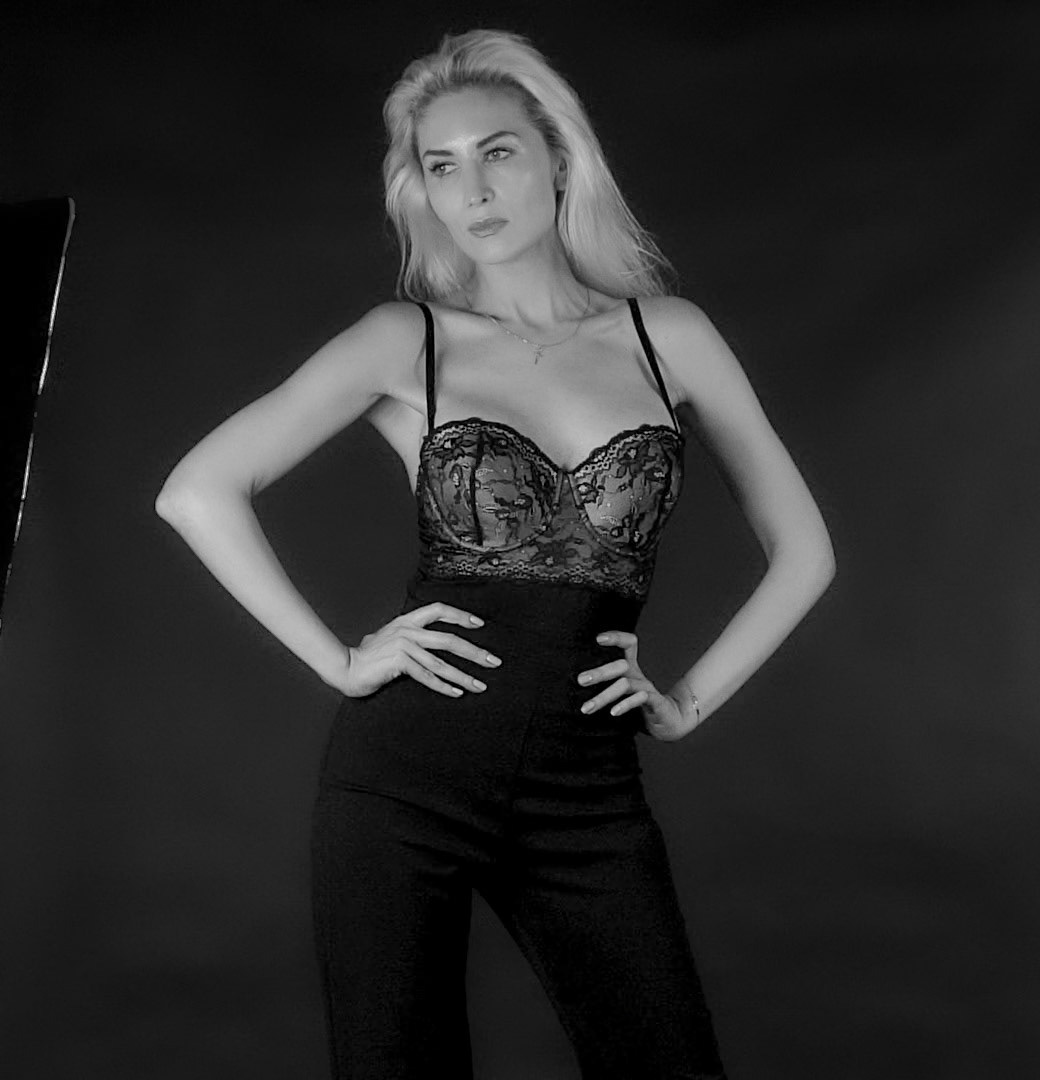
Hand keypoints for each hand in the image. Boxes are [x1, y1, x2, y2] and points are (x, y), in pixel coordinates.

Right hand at [324, 603, 501, 698]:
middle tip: (494, 662)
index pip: (438, 610)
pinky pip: (426, 676)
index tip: (480, 624)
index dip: (460, 615)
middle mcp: (407, 631)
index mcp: (406, 621)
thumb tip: (427, 644)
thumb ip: (408, 638)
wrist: (344, 667)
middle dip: (475, 651)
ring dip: (464, 675)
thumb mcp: (390, 639)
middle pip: (449, 639)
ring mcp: (402, 646)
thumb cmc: (368, 657)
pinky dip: (443, 686)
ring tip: (481, 685)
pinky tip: (457, 693)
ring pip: (441, 662)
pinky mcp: (398, 662)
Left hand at [576, 631, 698, 741]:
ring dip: (604, 696)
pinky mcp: (656, 703)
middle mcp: (639, 675)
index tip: (598, 639)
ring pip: (626, 685)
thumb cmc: (639, 705)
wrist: (668, 721)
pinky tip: (613, 713)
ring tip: (586, 708)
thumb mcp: (622, 691)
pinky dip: (625, 704)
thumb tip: (576, 682)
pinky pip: (640, 699)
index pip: (628, 644)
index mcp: (631, 669)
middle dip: (600, 673)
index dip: (616, 637)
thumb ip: (605, 684)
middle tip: (581, 680)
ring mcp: (647, 688)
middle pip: (621, 666)